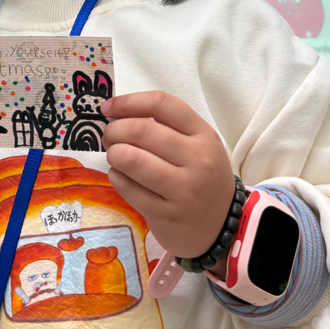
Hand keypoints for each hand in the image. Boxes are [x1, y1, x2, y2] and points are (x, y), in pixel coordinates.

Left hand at [101, 92, 233, 259]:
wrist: (221, 227)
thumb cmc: (203, 178)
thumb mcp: (198, 146)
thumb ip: (167, 127)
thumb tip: (119, 112)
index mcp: (204, 135)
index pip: (161, 104)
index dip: (128, 102)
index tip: (108, 108)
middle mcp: (197, 159)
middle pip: (141, 130)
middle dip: (114, 130)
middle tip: (109, 136)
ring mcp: (183, 189)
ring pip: (130, 159)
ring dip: (113, 154)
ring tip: (115, 156)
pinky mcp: (166, 214)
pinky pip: (127, 187)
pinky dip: (116, 177)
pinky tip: (120, 175)